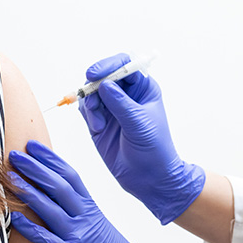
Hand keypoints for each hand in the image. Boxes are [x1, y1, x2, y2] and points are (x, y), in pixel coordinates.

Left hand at [8, 140, 154, 242]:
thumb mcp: (99, 229)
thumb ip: (80, 215)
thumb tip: (57, 202)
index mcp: (92, 208)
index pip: (70, 175)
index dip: (51, 159)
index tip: (33, 145)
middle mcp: (85, 218)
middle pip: (58, 185)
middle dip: (35, 168)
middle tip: (14, 154)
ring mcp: (78, 237)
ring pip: (49, 208)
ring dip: (27, 191)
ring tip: (8, 177)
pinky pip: (45, 240)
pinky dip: (29, 227)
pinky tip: (13, 218)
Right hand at [79, 54, 205, 224]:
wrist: (150, 178)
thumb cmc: (155, 148)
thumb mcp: (140, 123)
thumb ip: (120, 103)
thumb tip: (104, 84)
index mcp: (143, 88)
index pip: (125, 65)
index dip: (109, 65)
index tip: (95, 74)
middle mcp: (126, 94)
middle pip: (104, 75)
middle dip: (94, 83)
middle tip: (88, 95)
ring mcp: (111, 108)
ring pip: (92, 92)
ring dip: (90, 103)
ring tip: (98, 122)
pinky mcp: (99, 122)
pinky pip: (86, 109)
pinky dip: (88, 115)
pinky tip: (98, 128)